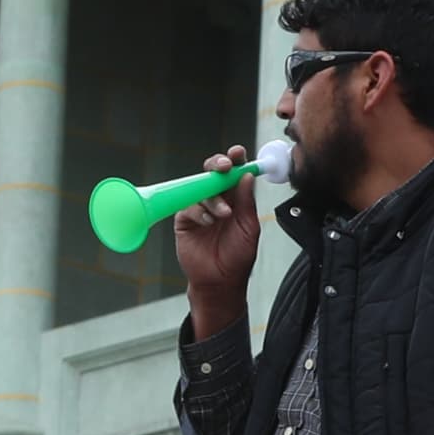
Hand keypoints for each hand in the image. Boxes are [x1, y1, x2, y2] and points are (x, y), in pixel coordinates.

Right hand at [174, 142, 264, 341]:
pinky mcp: (184, 220)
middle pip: (212, 173)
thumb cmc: (237, 256)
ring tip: (223, 214)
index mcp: (235, 198)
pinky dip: (199, 211)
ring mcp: (199, 209)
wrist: (220, 281)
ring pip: (200, 189)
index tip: (237, 153)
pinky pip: (188, 206)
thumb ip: (247, 201)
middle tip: (224, 167)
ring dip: (213, 197)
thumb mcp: (249, 227)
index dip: (236, 160)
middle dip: (218, 165)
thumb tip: (246, 176)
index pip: (234, 173)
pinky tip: (208, 222)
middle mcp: (216, 200)